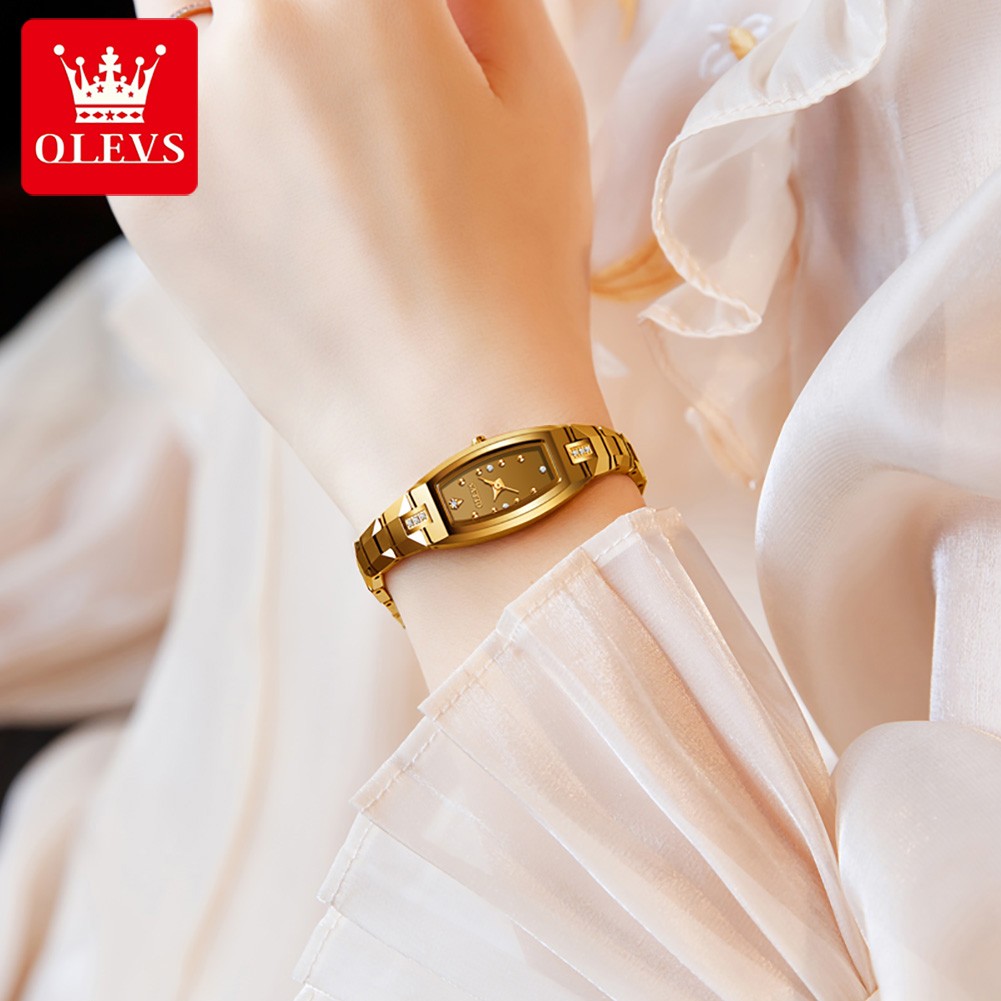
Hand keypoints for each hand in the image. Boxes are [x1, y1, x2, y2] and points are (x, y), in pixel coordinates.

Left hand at [112, 0, 606, 532]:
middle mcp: (246, 30)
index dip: (377, 13)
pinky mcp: (142, 200)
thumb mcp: (541, 105)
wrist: (450, 422)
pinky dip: (190, 118)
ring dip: (221, 37)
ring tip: (290, 108)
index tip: (394, 40)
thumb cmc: (513, 272)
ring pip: (168, 19)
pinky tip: (265, 184)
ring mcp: (175, 119)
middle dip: (287, 18)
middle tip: (334, 64)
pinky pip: (139, 114)